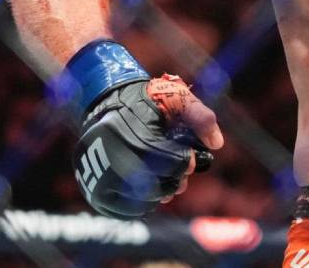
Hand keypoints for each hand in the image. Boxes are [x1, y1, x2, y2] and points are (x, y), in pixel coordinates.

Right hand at [73, 74, 224, 218]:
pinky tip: (150, 192)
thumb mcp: (177, 98)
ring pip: (137, 202)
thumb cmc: (149, 100)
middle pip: (151, 186)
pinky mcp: (92, 188)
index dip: (185, 164)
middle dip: (173, 183)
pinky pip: (121, 210)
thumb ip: (200, 118)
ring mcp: (96, 174)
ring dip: (158, 195)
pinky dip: (140, 206)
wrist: (110, 101)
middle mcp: (107, 154)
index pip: (165, 161)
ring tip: (164, 182)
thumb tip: (217, 143)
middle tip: (181, 178)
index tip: (191, 162)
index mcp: (128, 130)